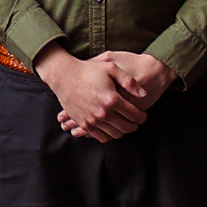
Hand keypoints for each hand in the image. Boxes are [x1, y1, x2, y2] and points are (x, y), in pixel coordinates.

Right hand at [58, 51, 176, 136]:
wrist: (63, 75)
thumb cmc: (87, 70)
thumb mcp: (111, 68)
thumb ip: (129, 81)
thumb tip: (143, 93)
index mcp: (112, 99)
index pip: (135, 115)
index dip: (142, 117)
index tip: (142, 116)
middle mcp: (103, 112)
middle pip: (127, 127)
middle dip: (134, 125)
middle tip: (135, 121)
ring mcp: (92, 120)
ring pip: (116, 134)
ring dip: (122, 131)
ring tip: (123, 124)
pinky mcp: (84, 123)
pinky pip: (101, 137)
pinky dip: (109, 135)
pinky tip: (110, 127)